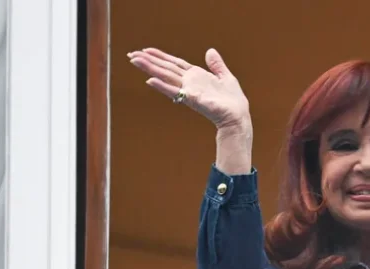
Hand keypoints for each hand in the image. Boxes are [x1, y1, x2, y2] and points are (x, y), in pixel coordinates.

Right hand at [128, 47, 250, 132]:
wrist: (238, 116)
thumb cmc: (232, 100)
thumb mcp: (225, 77)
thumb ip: (216, 65)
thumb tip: (210, 51)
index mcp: (196, 75)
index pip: (174, 63)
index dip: (160, 56)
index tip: (145, 49)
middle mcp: (190, 82)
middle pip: (166, 68)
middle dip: (149, 61)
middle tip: (131, 54)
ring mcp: (189, 90)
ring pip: (166, 77)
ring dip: (150, 69)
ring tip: (135, 61)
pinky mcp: (192, 99)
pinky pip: (175, 91)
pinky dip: (162, 86)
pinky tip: (150, 81)